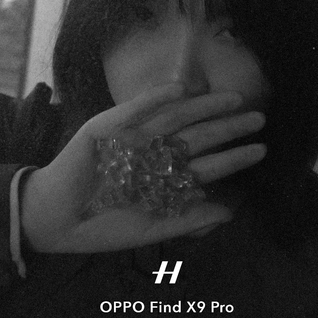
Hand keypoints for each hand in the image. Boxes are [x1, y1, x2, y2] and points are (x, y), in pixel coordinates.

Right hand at [20, 83, 265, 252]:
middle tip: (259, 118)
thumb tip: (229, 213)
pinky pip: (136, 108)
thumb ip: (187, 219)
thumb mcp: (151, 228)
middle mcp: (155, 153)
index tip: (260, 149)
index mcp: (166, 178)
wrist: (57, 219)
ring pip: (176, 117)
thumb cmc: (103, 227)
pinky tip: (182, 89)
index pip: (207, 164)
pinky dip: (157, 97)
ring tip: (234, 100)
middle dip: (228, 127)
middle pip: (198, 135)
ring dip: (204, 107)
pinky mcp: (109, 126)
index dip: (233, 156)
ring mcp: (133, 137)